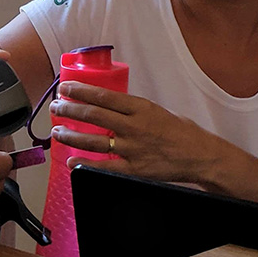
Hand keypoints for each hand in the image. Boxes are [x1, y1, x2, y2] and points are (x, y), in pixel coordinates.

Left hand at [48, 81, 222, 183]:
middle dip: (69, 110)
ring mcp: (134, 148)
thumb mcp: (156, 110)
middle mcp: (135, 126)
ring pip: (94, 141)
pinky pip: (105, 167)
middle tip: (55, 107)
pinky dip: (85, 165)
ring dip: (71, 135)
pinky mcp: (135, 169)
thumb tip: (106, 104)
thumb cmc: (180, 131)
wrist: (202, 156)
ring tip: (57, 132)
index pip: (103, 95)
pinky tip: (72, 161)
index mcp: (140, 108)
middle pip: (94, 115)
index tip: (65, 88)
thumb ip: (132, 109)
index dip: (80, 91)